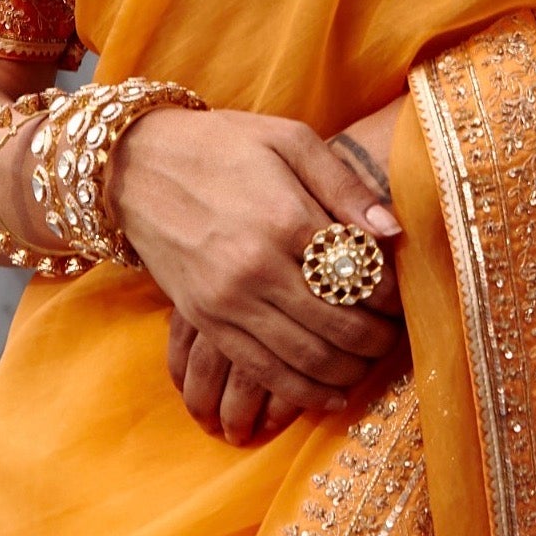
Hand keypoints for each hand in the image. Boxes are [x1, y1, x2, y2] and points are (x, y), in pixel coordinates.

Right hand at [118, 106, 403, 442]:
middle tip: (391, 337)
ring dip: (348, 370)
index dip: (389, 297)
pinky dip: (303, 392)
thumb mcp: (289, 140)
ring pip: (306, 358)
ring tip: (368, 363)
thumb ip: (344, 184)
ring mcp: (227, 301)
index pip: (358, 276)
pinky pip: (263, 371)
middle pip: (338, 326)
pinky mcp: (205, 321)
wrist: (136, 166)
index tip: (399, 299)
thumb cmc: (221, 146)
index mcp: (284, 218)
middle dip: (375, 340)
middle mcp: (256, 268)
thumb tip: (392, 231)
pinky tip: (332, 394)